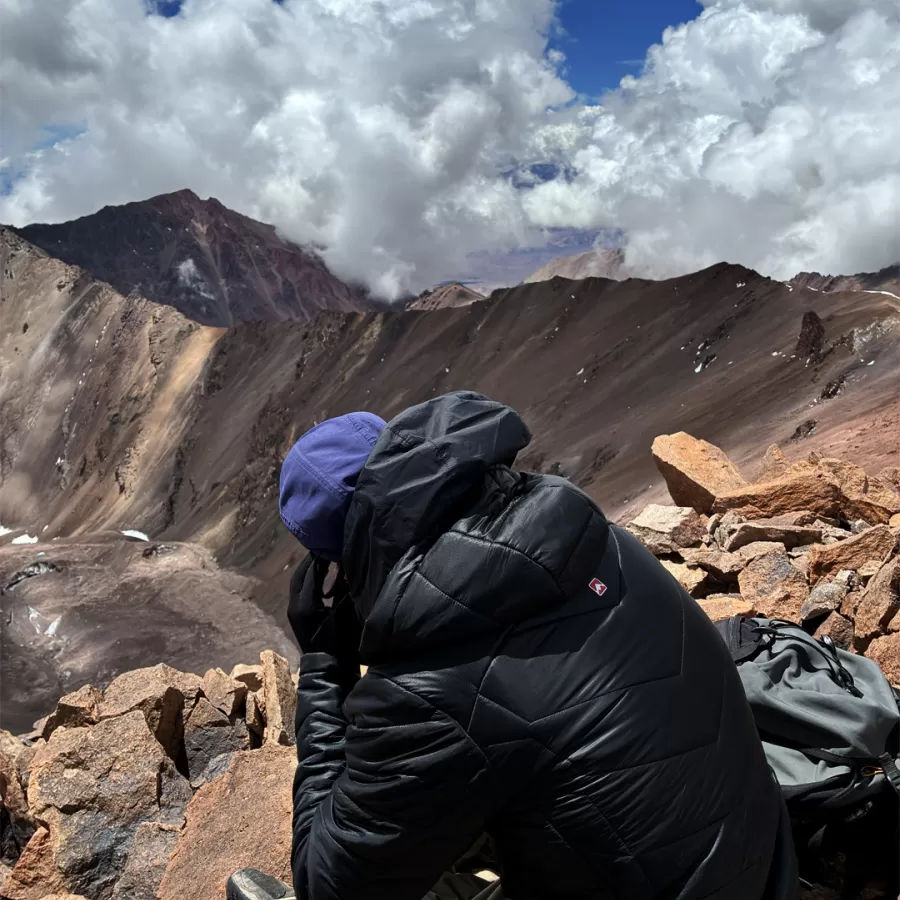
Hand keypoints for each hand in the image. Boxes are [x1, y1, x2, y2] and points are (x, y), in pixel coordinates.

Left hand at [288, 554, 362, 691]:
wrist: (325, 665)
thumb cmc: (338, 641)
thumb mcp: (343, 613)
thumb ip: (341, 589)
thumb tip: (344, 567)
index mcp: (306, 605)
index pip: (311, 573)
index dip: (320, 559)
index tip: (329, 546)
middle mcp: (295, 605)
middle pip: (299, 575)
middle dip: (310, 561)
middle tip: (323, 548)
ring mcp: (292, 610)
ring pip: (296, 582)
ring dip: (307, 570)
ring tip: (321, 558)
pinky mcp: (294, 614)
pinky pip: (298, 590)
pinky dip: (307, 580)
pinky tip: (319, 577)